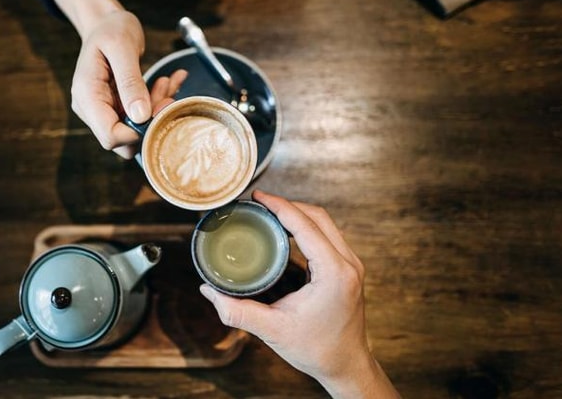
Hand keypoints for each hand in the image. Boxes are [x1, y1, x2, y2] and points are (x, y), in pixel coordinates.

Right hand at [70, 10, 186, 157]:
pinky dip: (156, 102)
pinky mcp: (117, 108)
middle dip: (151, 120)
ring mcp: (104, 110)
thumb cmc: (112, 29)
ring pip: (135, 130)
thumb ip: (130, 81)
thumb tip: (141, 116)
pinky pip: (140, 117)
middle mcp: (91, 109)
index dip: (138, 131)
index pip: (110, 136)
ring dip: (156, 110)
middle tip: (167, 92)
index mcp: (86, 95)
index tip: (159, 108)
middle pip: (124, 138)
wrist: (108, 23)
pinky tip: (167, 82)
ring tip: (167, 82)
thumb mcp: (121, 46)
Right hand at [199, 190, 398, 397]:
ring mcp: (352, 265)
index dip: (280, 206)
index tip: (258, 197)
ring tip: (270, 212)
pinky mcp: (349, 270)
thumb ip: (237, 311)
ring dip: (299, 213)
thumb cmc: (316, 349)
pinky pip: (329, 236)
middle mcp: (348, 264)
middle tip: (259, 202)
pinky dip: (308, 226)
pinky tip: (288, 230)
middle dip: (288, 204)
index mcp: (334, 273)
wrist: (345, 365)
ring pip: (326, 223)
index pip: (305, 225)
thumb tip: (209, 292)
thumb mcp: (272, 330)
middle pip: (318, 216)